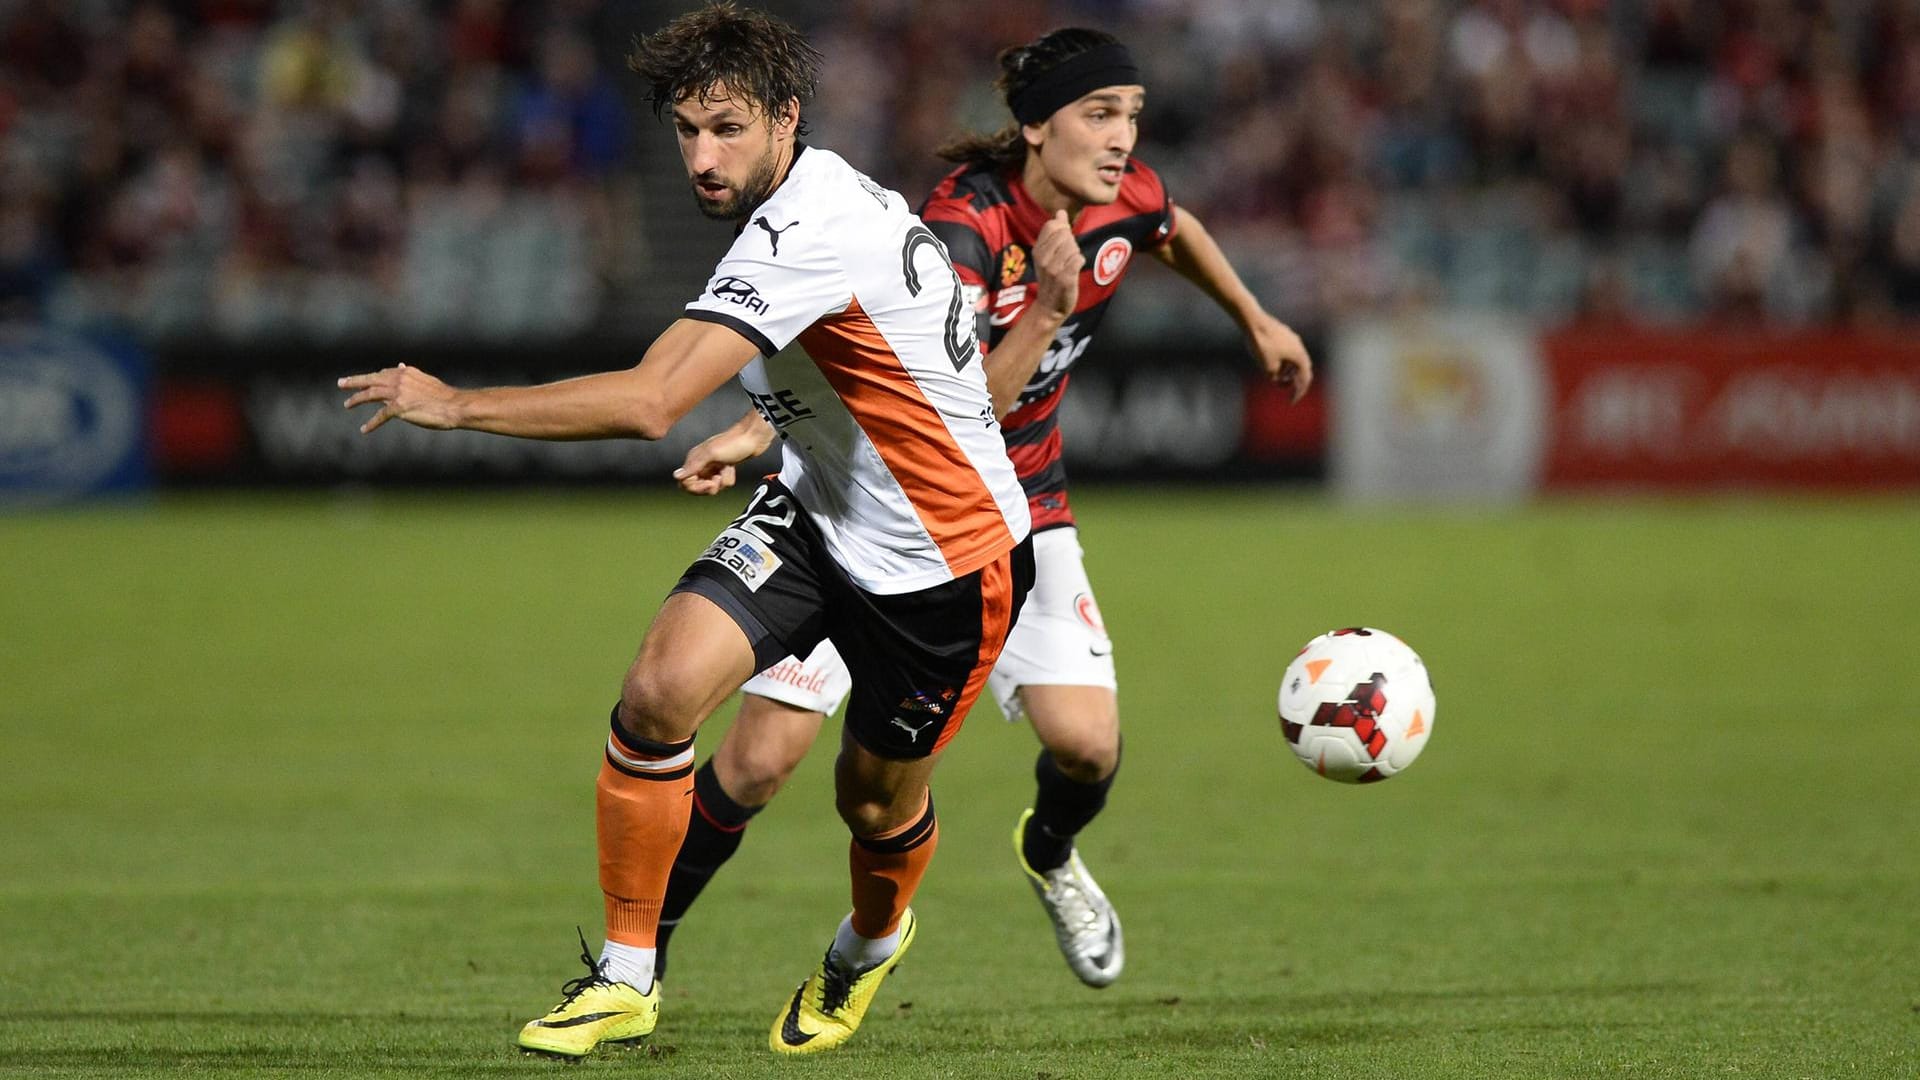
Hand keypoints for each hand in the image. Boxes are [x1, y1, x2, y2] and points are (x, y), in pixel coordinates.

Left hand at [338, 364, 462, 433]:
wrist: (454, 406)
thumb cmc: (445, 396)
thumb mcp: (426, 380)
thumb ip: (411, 375)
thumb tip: (400, 365)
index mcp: (406, 372)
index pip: (383, 373)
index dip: (372, 378)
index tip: (365, 380)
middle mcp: (399, 380)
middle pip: (371, 379)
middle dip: (354, 381)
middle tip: (341, 383)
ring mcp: (398, 393)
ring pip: (370, 394)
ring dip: (356, 399)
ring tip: (347, 404)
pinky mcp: (399, 408)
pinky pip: (380, 416)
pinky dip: (371, 423)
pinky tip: (364, 429)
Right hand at [671, 414, 771, 494]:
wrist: (754, 437)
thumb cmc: (733, 443)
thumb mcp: (712, 454)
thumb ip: (693, 466)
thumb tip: (676, 476)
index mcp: (694, 459)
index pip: (684, 482)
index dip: (695, 488)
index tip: (709, 484)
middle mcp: (701, 464)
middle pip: (697, 487)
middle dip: (709, 487)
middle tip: (718, 479)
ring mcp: (713, 467)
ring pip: (712, 486)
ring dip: (722, 482)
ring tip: (727, 470)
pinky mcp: (724, 469)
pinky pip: (722, 483)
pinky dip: (729, 478)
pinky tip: (732, 468)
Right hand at [1032, 210, 1083, 319]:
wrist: (1050, 306)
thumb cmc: (1051, 278)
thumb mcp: (1048, 254)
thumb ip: (1055, 232)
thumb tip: (1061, 212)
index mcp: (1038, 250)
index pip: (1052, 226)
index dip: (1063, 230)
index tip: (1063, 243)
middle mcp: (1043, 258)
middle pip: (1065, 235)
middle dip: (1071, 243)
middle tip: (1066, 257)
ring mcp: (1053, 269)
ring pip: (1073, 246)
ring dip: (1075, 254)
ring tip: (1069, 265)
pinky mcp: (1065, 278)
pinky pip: (1078, 259)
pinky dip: (1080, 262)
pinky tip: (1074, 270)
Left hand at [1245, 312, 1313, 403]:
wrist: (1253, 321)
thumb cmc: (1262, 344)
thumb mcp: (1268, 368)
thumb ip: (1275, 377)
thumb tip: (1277, 378)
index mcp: (1300, 356)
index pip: (1305, 379)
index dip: (1298, 392)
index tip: (1291, 402)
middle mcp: (1299, 346)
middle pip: (1302, 368)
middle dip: (1296, 381)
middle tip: (1289, 391)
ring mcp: (1292, 338)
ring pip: (1294, 358)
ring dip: (1289, 370)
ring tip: (1277, 378)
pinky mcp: (1282, 333)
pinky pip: (1287, 350)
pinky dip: (1283, 360)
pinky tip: (1272, 363)